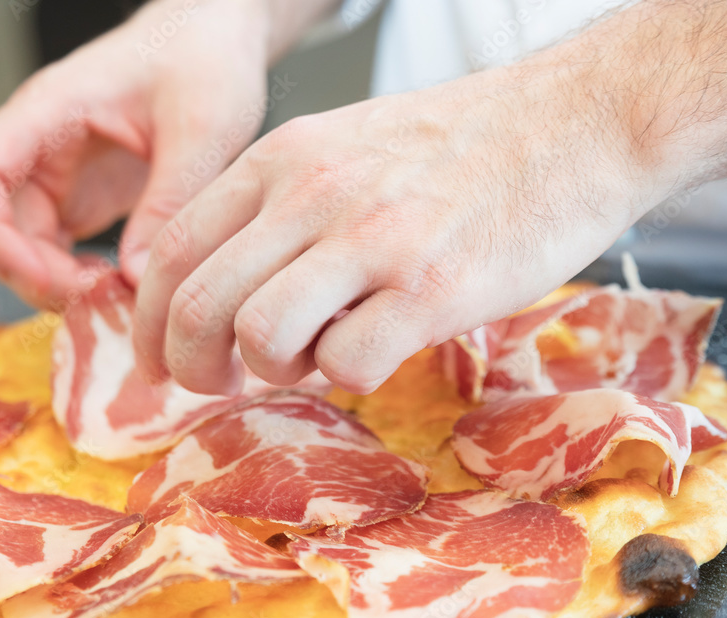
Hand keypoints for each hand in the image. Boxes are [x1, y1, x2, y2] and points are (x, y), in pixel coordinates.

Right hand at [0, 0, 275, 307]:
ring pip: (20, 241)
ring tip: (109, 302)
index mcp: (51, 110)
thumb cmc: (205, 61)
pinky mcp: (82, 193)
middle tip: (92, 304)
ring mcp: (57, 170)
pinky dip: (73, 276)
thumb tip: (136, 279)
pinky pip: (54, 246)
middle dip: (29, 274)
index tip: (46, 280)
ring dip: (51, 281)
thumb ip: (169, 201)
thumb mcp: (203, 130)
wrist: (216, 39)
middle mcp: (40, 142)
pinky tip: (115, 288)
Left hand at [132, 62, 656, 394]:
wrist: (575, 123)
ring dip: (275, 370)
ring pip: (261, 338)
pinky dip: (350, 376)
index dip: (150, 322)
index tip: (160, 362)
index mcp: (282, 158)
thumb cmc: (460, 146)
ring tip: (315, 355)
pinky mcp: (432, 288)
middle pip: (199, 304)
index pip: (173, 250)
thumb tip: (230, 290)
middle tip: (216, 385)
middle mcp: (312, 193)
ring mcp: (372, 239)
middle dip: (192, 367)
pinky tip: (380, 349)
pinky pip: (347, 364)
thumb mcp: (346, 145)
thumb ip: (279, 208)